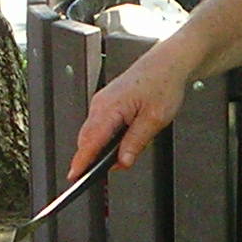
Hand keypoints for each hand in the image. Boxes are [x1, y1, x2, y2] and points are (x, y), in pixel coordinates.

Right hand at [66, 43, 194, 179]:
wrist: (167, 64)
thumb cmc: (163, 84)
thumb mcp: (154, 119)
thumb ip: (136, 142)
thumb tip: (122, 162)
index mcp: (110, 107)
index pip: (90, 141)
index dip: (81, 161)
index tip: (75, 177)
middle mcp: (101, 104)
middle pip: (88, 139)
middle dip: (92, 159)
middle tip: (103, 175)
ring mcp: (102, 103)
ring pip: (94, 133)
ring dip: (101, 149)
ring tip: (120, 159)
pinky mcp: (108, 103)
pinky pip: (100, 126)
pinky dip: (105, 139)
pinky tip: (120, 144)